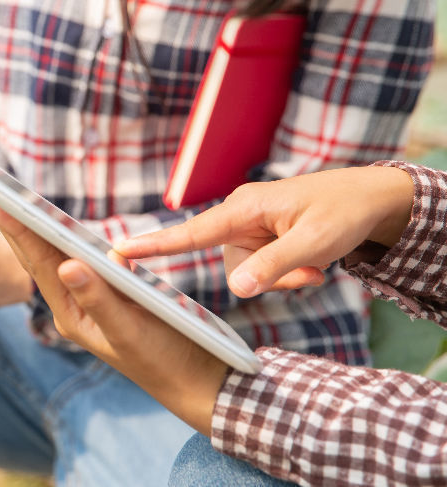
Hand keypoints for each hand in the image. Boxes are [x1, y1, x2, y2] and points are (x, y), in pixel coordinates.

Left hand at [0, 197, 227, 434]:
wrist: (194, 381)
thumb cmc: (164, 359)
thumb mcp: (130, 330)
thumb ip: (99, 299)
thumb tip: (67, 265)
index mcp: (71, 315)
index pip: (39, 264)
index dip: (17, 229)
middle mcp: (73, 307)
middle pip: (39, 258)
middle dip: (15, 224)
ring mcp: (90, 301)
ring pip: (57, 258)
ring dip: (36, 229)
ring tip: (11, 201)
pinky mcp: (110, 296)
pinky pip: (82, 261)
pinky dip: (68, 240)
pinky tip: (58, 225)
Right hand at [117, 166, 414, 297]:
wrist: (371, 199)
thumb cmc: (343, 213)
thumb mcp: (315, 243)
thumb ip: (274, 266)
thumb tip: (237, 290)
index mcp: (243, 208)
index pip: (190, 232)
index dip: (154, 246)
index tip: (117, 252)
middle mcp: (239, 217)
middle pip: (233, 267)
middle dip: (271, 278)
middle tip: (312, 274)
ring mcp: (250, 228)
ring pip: (249, 272)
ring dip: (284, 278)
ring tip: (318, 266)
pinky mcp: (261, 238)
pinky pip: (262, 269)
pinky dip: (288, 273)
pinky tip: (313, 264)